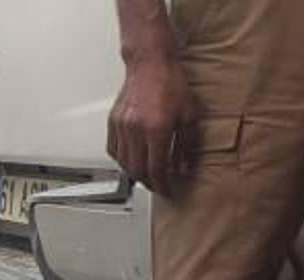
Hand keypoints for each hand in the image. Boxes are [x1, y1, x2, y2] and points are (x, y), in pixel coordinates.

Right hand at [107, 56, 193, 197]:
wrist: (151, 64)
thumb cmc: (172, 86)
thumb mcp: (189, 118)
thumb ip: (187, 147)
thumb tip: (184, 169)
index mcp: (157, 130)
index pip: (157, 169)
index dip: (163, 185)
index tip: (169, 191)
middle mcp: (136, 129)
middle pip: (138, 170)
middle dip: (150, 183)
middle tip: (160, 187)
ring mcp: (121, 125)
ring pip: (123, 162)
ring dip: (135, 174)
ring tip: (148, 176)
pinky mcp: (113, 121)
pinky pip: (113, 149)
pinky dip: (122, 160)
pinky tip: (132, 161)